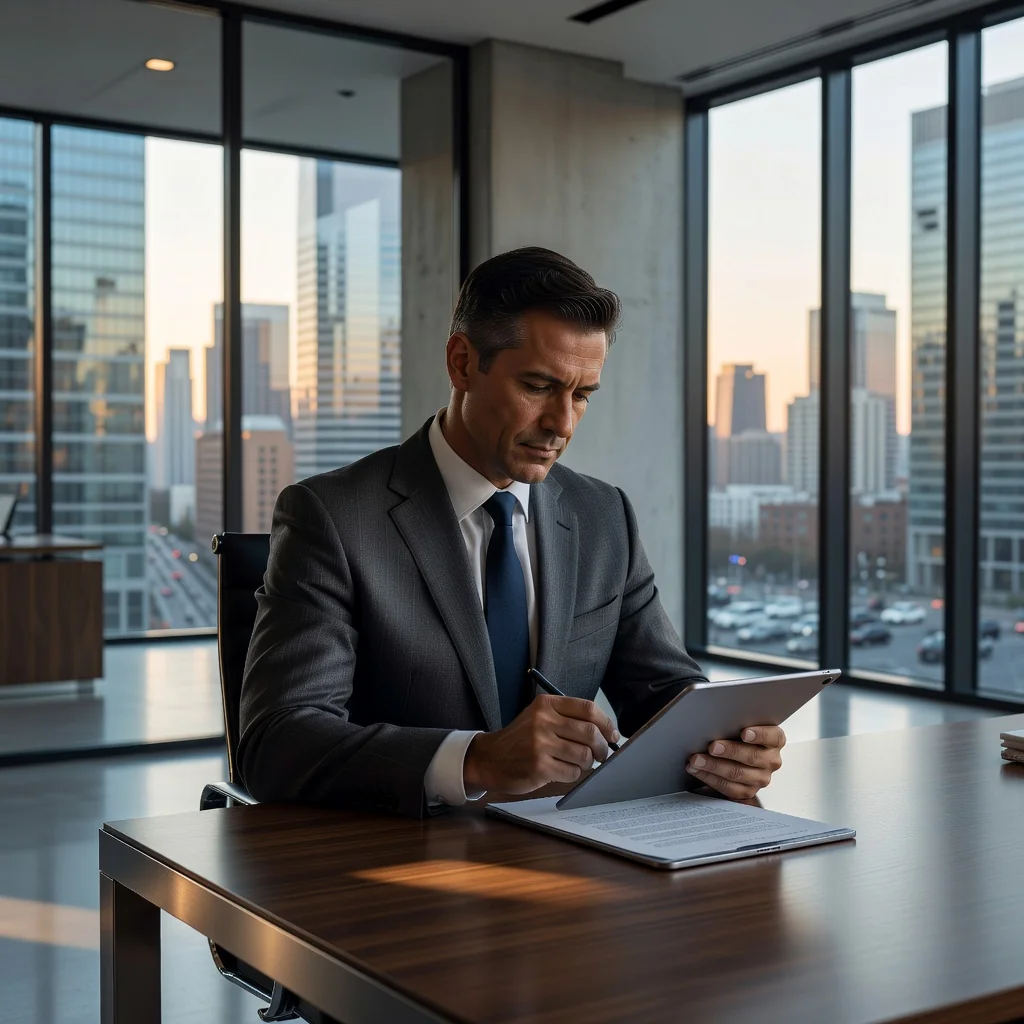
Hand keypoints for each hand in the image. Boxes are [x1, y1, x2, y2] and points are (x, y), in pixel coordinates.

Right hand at [464, 695, 619, 794]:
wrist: (489, 759)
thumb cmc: (520, 739)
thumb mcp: (539, 717)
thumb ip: (568, 719)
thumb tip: (607, 732)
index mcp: (546, 704)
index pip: (588, 708)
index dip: (606, 723)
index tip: (612, 734)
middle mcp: (543, 721)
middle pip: (590, 733)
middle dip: (602, 747)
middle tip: (601, 754)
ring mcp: (540, 744)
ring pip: (584, 755)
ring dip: (587, 763)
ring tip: (577, 763)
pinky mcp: (539, 766)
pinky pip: (572, 772)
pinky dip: (573, 774)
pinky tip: (561, 770)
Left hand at [685, 725, 785, 800]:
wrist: (735, 752)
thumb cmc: (737, 734)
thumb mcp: (742, 724)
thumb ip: (737, 721)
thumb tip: (718, 719)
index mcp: (775, 740)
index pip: (773, 736)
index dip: (759, 734)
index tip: (744, 732)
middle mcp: (771, 760)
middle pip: (752, 756)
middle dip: (730, 751)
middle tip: (712, 747)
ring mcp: (761, 778)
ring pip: (737, 774)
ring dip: (714, 766)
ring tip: (697, 759)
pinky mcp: (748, 791)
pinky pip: (729, 787)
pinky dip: (710, 778)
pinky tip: (698, 770)